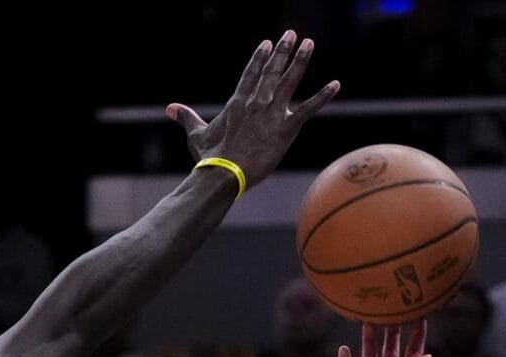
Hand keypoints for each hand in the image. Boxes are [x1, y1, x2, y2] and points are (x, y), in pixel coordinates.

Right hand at [166, 31, 339, 190]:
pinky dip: (323, 96)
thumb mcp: (196, 134)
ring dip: (300, 61)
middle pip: (272, 71)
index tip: (268, 43)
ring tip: (309, 44)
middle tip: (291, 34)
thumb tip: (170, 108)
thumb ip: (186, 117)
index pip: (251, 73)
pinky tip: (336, 84)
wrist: (223, 174)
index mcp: (237, 102)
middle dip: (282, 51)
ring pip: (290, 81)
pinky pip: (308, 109)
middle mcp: (256, 102)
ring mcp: (272, 113)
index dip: (260, 57)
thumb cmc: (210, 157)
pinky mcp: (286, 128)